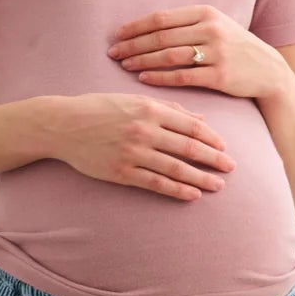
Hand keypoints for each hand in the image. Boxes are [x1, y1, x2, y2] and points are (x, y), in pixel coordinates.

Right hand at [37, 93, 234, 201]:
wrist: (63, 125)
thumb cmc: (99, 108)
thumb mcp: (134, 99)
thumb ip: (167, 108)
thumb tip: (199, 116)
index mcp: (149, 108)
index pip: (190, 125)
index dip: (211, 138)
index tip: (225, 148)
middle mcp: (144, 130)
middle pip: (188, 147)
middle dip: (213, 159)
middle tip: (231, 168)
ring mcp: (133, 153)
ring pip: (176, 168)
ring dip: (200, 178)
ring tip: (217, 185)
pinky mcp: (122, 172)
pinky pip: (156, 183)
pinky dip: (177, 190)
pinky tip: (192, 196)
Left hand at [106, 4, 288, 100]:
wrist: (268, 71)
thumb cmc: (234, 48)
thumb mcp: (215, 26)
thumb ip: (186, 24)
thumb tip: (148, 27)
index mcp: (206, 12)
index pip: (162, 18)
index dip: (136, 27)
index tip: (117, 36)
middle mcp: (211, 29)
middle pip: (161, 37)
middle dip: (133, 45)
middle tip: (112, 54)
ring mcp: (216, 52)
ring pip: (169, 56)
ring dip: (142, 61)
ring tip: (124, 66)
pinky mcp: (220, 75)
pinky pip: (182, 76)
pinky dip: (160, 77)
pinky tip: (143, 79)